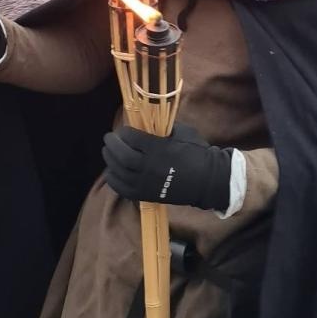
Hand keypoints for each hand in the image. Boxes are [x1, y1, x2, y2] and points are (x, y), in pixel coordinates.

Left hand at [102, 122, 231, 210]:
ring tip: (108, 152)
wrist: (208, 180)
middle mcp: (150, 166)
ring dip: (110, 160)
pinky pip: (122, 189)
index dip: (124, 132)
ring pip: (119, 172)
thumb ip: (163, 128)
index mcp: (159, 148)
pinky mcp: (146, 195)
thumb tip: (146, 123)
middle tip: (108, 138)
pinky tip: (111, 172)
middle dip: (112, 144)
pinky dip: (113, 180)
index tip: (123, 129)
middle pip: (122, 156)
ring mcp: (147, 182)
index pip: (132, 138)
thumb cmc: (197, 153)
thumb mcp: (182, 133)